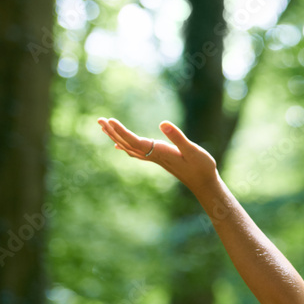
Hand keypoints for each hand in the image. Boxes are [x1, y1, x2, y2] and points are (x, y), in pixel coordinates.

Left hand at [97, 117, 217, 191]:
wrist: (204, 183)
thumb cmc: (202, 167)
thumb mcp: (192, 150)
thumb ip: (178, 137)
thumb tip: (162, 123)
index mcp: (160, 152)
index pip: (134, 141)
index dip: (121, 131)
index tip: (110, 121)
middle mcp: (154, 156)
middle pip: (127, 144)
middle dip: (113, 132)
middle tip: (99, 120)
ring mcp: (155, 158)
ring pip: (129, 147)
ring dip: (116, 137)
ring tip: (104, 127)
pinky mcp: (159, 159)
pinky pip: (136, 152)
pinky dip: (125, 146)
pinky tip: (119, 145)